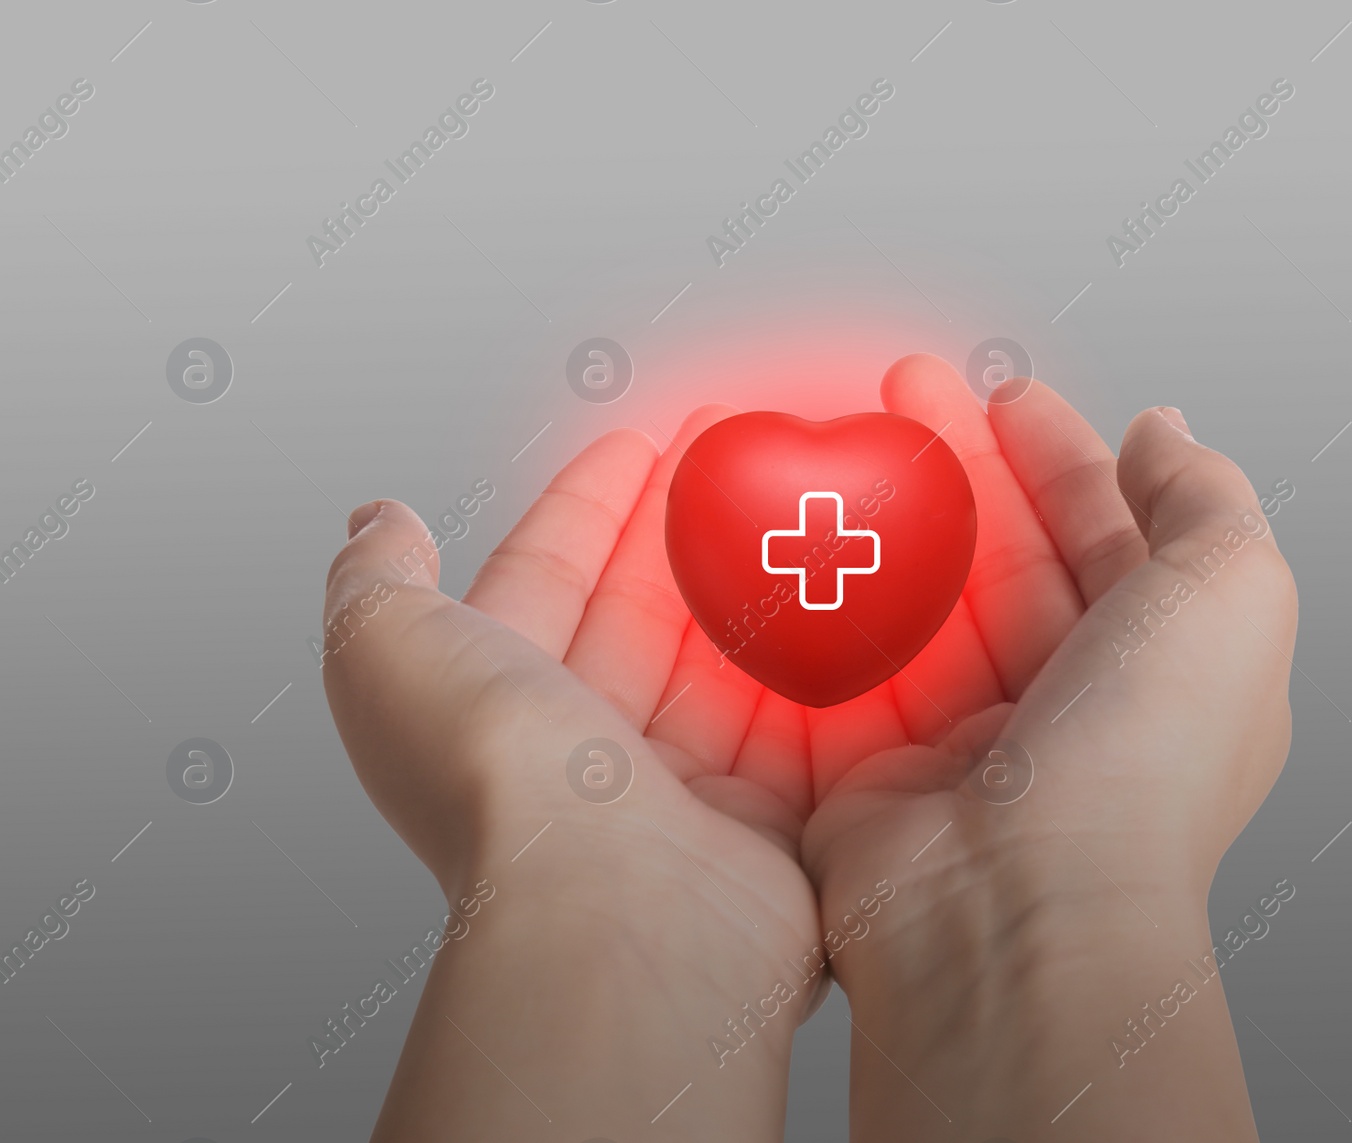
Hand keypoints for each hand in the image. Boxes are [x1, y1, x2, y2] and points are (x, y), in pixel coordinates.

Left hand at [321, 407, 825, 1141]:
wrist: (616, 915)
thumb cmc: (500, 788)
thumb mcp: (386, 651)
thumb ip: (377, 581)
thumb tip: (375, 524)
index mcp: (496, 710)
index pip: (547, 579)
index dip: (590, 505)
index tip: (641, 446)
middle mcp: (583, 758)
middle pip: (647, 617)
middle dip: (690, 532)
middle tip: (740, 461)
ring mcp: (678, 797)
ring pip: (729, 669)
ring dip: (766, 591)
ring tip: (806, 517)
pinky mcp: (765, 831)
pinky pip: (804, 733)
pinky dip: (828, 674)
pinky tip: (851, 611)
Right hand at [800, 354, 1297, 1139]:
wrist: (1015, 913)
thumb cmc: (1139, 768)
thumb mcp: (1232, 595)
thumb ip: (1207, 501)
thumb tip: (1166, 435)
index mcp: (1163, 673)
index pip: (1109, 537)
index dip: (1061, 457)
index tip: (1007, 396)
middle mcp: (1070, 711)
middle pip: (1006, 557)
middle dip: (959, 466)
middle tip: (906, 393)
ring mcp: (972, 744)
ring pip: (925, 602)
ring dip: (888, 521)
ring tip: (846, 446)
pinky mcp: (881, 771)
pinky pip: (850, 666)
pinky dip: (827, 602)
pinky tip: (803, 540)